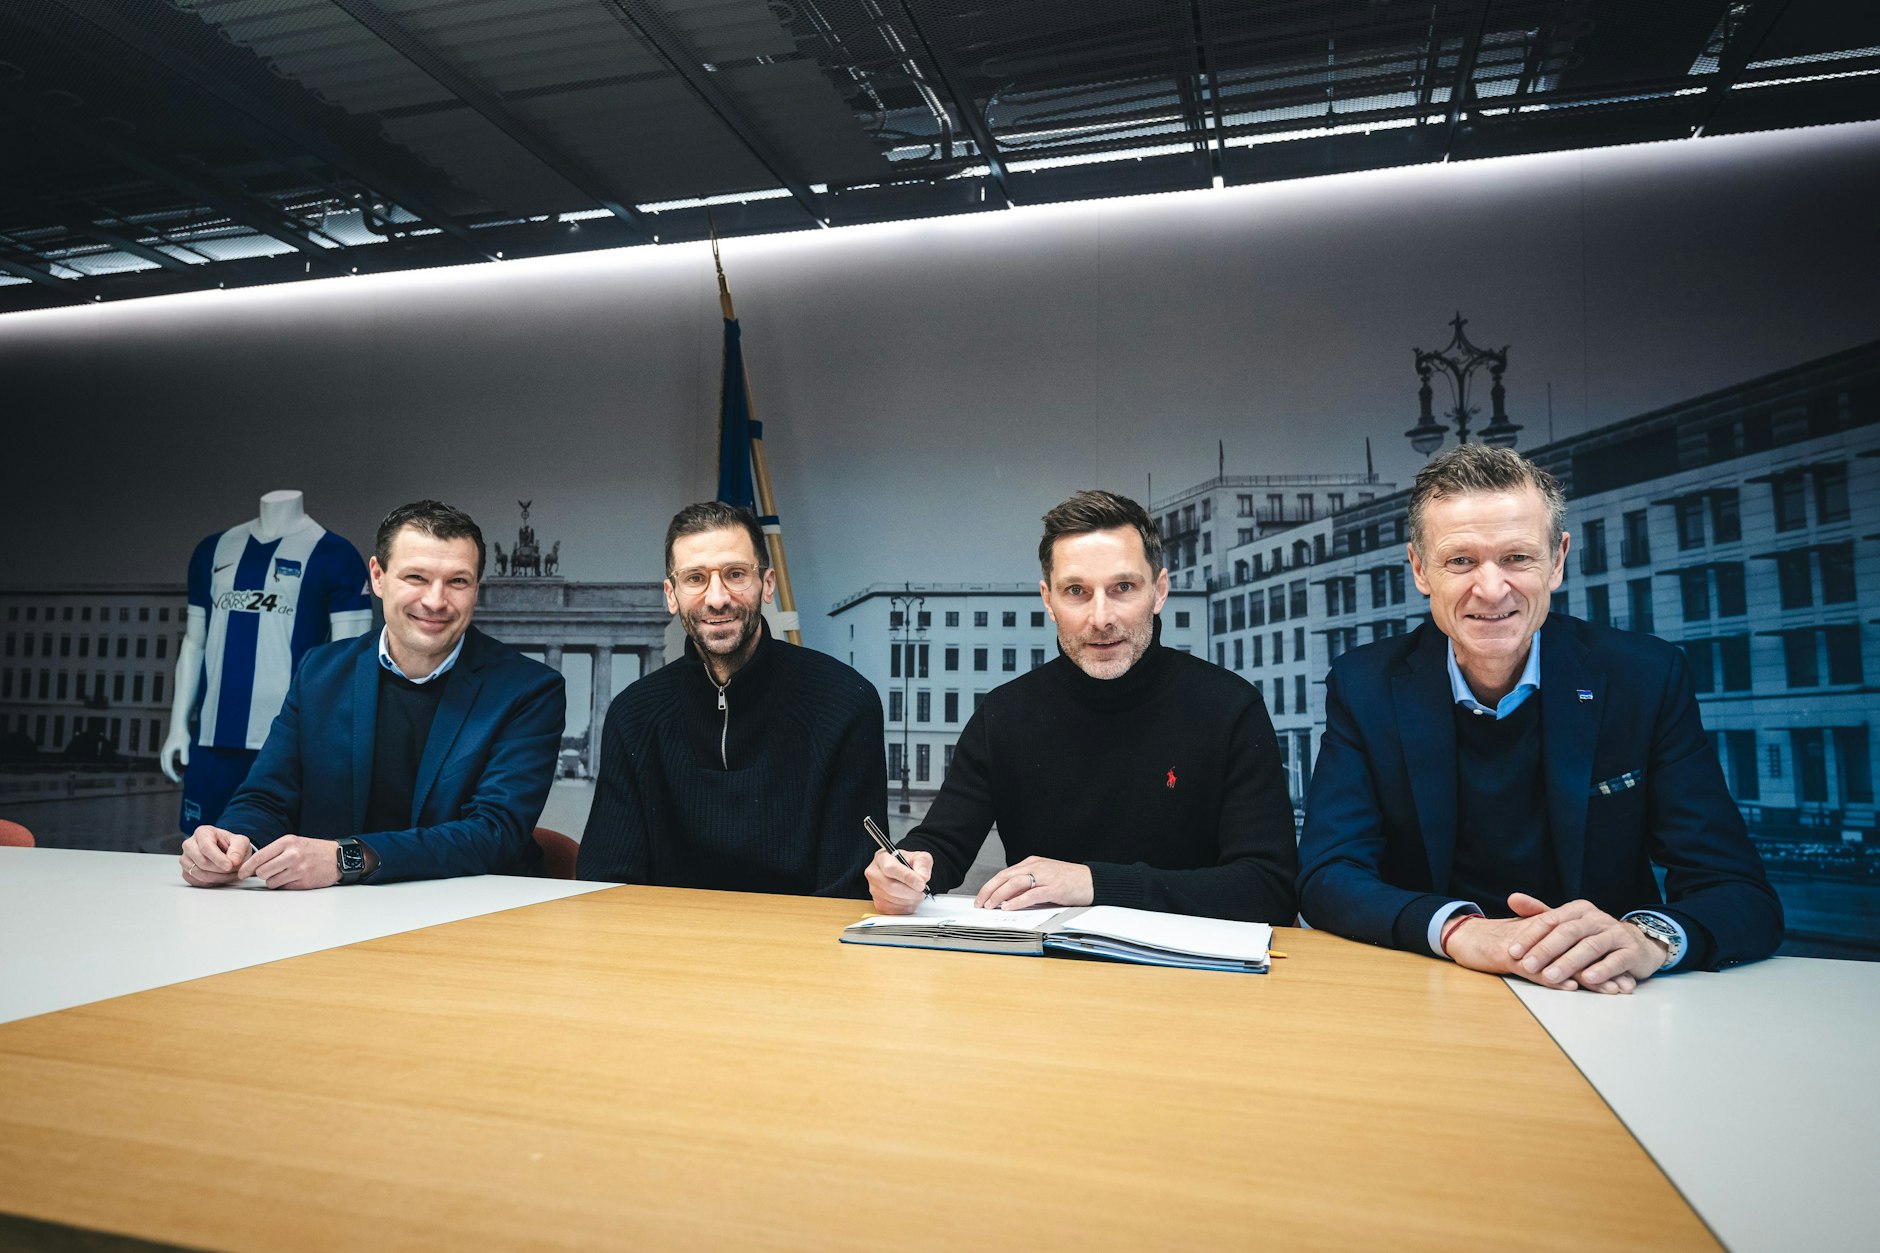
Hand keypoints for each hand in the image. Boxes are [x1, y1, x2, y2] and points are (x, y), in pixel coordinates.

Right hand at [159, 725, 191, 783]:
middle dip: (170, 776)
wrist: (179, 726)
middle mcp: (164, 754)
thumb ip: (185, 754)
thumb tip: (185, 765)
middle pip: (164, 768)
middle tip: (179, 781)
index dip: (173, 776)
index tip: (179, 781)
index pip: (168, 768)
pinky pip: (166, 762)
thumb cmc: (183, 735)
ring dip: (170, 772)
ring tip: (178, 777)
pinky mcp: (167, 751)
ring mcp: (164, 752)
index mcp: (167, 754)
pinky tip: (178, 769)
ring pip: (164, 766)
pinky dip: (170, 768)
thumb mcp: (185, 745)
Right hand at [179, 826, 253, 886]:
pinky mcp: (185, 871)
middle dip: (220, 869)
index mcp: (202, 832)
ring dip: (218, 878)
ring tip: (230, 875)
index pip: (206, 847)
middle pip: (202, 862)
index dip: (218, 859)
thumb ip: (238, 849)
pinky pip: (197, 881)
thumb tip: (233, 860)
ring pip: (199, 873)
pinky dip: (211, 882)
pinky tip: (221, 878)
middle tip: (233, 870)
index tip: (230, 866)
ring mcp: (185, 859)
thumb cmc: (232, 846)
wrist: (228, 853)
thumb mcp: (241, 842)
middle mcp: (190, 844)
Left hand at [239, 835, 341, 890]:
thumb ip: (275, 852)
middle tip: (270, 872)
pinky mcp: (304, 882)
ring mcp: (299, 869)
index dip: (246, 867)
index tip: (241, 874)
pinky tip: (294, 878)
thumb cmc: (314, 850)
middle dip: (262, 874)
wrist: (339, 857)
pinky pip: (283, 887)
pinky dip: (285, 885)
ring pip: (271, 882)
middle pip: (262, 871)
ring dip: (274, 881)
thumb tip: (253, 866)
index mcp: (287, 842)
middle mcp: (292, 854)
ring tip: (285, 874)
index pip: (259, 857)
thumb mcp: (295, 842)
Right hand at [865, 849, 932, 914]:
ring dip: (911, 900)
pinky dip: (907, 907)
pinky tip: (910, 899)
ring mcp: (874, 890)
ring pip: (894, 900)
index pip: (891, 868)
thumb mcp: (919, 857)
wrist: (903, 873)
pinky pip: (895, 911)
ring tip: (917, 893)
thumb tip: (922, 878)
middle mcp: (874, 874)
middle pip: (891, 887)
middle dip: (912, 892)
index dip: (907, 878)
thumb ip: (923, 864)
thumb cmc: (908, 864)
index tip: (921, 884)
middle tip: (923, 890)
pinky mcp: (879, 905)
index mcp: (882, 858)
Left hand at [974, 856, 1091, 910]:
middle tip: (980, 903)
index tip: (981, 897)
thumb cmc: (1070, 881)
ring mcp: (1045, 876)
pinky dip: (1018, 900)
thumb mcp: (1044, 878)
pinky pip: (1032, 894)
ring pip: (1015, 883)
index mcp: (1033, 863)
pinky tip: (1009, 906)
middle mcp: (1036, 867)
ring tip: (990, 905)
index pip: (1005, 873)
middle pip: (1006, 876)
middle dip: (989, 890)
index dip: (990, 885)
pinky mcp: (1054, 888)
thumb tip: (1008, 897)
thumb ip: (1027, 885)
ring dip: (1000, 895)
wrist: (1093, 881)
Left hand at [1501, 894, 1665, 992]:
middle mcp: (1596, 918)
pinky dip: (1602, 970)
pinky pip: (1616, 960)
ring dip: (1569, 963)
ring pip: (1590, 947)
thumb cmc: (1594, 935)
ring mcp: (1615, 934)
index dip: (1530, 936)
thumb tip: (1512, 898)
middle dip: (1546, 950)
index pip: (1550, 920)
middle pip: (1568, 932)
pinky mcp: (1631, 952)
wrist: (1637, 943)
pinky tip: (1588, 979)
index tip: (1513, 952)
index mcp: (1578, 910)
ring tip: (1551, 976)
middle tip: (1528, 966)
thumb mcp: (1568, 923)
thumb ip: (1540, 913)